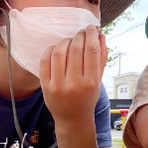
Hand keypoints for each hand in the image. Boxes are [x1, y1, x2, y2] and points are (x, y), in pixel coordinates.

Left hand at [39, 26, 107, 147]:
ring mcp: (58, 85)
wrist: (72, 118)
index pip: (91, 51)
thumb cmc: (88, 97)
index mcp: (91, 82)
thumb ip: (101, 58)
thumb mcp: (99, 80)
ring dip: (65, 41)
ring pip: (60, 52)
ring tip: (70, 40)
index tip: (91, 29)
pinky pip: (46, 60)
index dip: (91, 35)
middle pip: (76, 49)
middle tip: (81, 32)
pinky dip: (52, 49)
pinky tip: (57, 48)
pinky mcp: (45, 86)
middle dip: (80, 36)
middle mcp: (75, 84)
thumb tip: (101, 36)